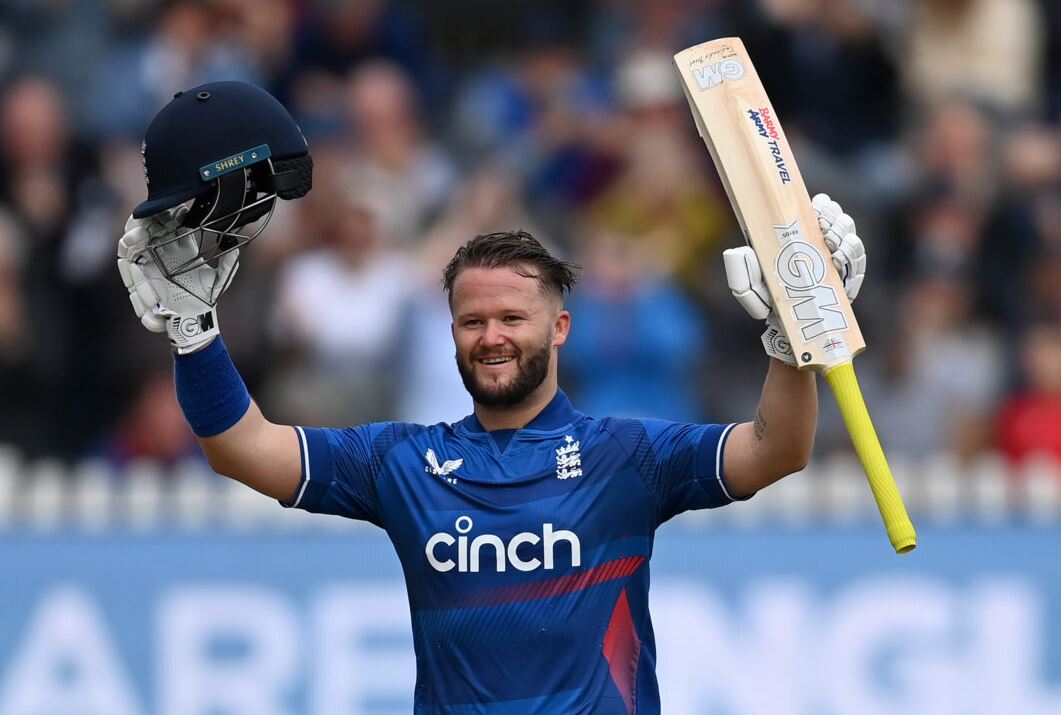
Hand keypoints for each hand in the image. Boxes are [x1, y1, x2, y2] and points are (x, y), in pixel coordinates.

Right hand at [116, 207, 237, 353]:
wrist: (192, 319)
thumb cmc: (205, 299)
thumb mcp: (219, 279)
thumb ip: (227, 263)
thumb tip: (235, 246)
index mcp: (183, 247)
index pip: (173, 222)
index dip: (172, 212)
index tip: (178, 209)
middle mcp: (163, 250)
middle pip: (150, 224)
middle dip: (151, 216)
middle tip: (157, 213)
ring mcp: (149, 260)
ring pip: (135, 236)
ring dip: (136, 228)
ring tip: (143, 228)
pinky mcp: (139, 272)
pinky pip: (128, 256)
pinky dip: (129, 245)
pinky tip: (137, 239)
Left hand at [723, 193, 865, 364]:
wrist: (788, 330)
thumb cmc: (769, 304)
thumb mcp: (750, 288)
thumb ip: (742, 271)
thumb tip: (738, 252)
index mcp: (803, 242)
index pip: (818, 215)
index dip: (822, 206)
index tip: (818, 203)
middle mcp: (823, 249)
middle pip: (838, 222)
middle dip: (834, 217)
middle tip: (824, 220)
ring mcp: (838, 265)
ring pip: (850, 238)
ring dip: (843, 232)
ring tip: (830, 238)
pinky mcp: (849, 282)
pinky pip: (858, 264)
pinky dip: (852, 254)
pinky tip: (840, 253)